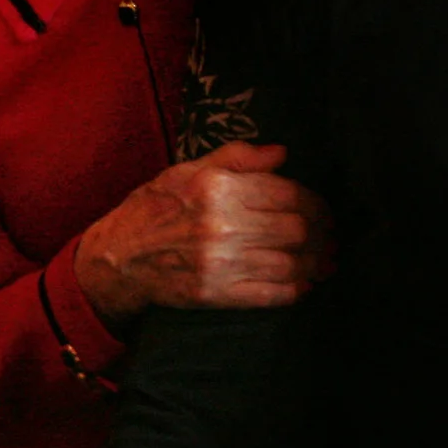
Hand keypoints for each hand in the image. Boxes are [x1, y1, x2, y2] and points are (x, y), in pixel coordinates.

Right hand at [73, 142, 333, 329]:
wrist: (116, 259)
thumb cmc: (152, 209)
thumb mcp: (187, 170)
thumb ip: (237, 158)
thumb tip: (282, 153)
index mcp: (215, 188)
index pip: (287, 193)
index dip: (316, 202)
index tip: (323, 210)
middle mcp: (219, 224)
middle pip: (296, 229)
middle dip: (322, 233)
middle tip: (330, 236)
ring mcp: (218, 263)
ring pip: (291, 263)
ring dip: (315, 263)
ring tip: (323, 260)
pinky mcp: (216, 294)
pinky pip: (272, 294)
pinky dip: (296, 290)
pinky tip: (303, 283)